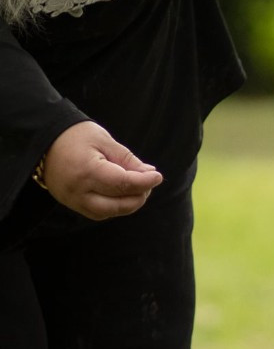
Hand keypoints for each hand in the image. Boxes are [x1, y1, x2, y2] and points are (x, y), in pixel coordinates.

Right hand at [39, 121, 162, 219]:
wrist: (41, 140)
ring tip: (135, 185)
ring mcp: (73, 201)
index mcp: (87, 172)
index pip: (123, 184)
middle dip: (140, 195)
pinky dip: (115, 205)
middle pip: (120, 205)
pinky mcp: (71, 204)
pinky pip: (100, 213)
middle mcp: (79, 192)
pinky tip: (120, 192)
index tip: (158, 176)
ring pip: (111, 212)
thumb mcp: (104, 140)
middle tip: (147, 180)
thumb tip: (151, 175)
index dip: (145, 182)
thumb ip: (128, 159)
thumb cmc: (74, 136)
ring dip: (129, 202)